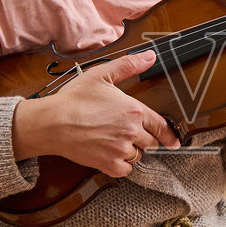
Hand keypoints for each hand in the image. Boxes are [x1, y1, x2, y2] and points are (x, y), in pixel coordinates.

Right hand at [11, 49, 180, 176]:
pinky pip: (126, 169)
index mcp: (134, 110)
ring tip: (114, 141)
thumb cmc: (74, 99)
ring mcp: (121, 149)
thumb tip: (150, 56)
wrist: (52, 122)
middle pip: (151, 142)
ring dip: (131, 151)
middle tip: (128, 134)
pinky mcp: (109, 164)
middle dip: (143, 139)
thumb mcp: (102, 74)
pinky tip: (110, 154)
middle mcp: (131, 131)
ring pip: (137, 156)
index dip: (168, 134)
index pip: (161, 126)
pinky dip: (121, 164)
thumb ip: (129, 65)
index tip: (173, 141)